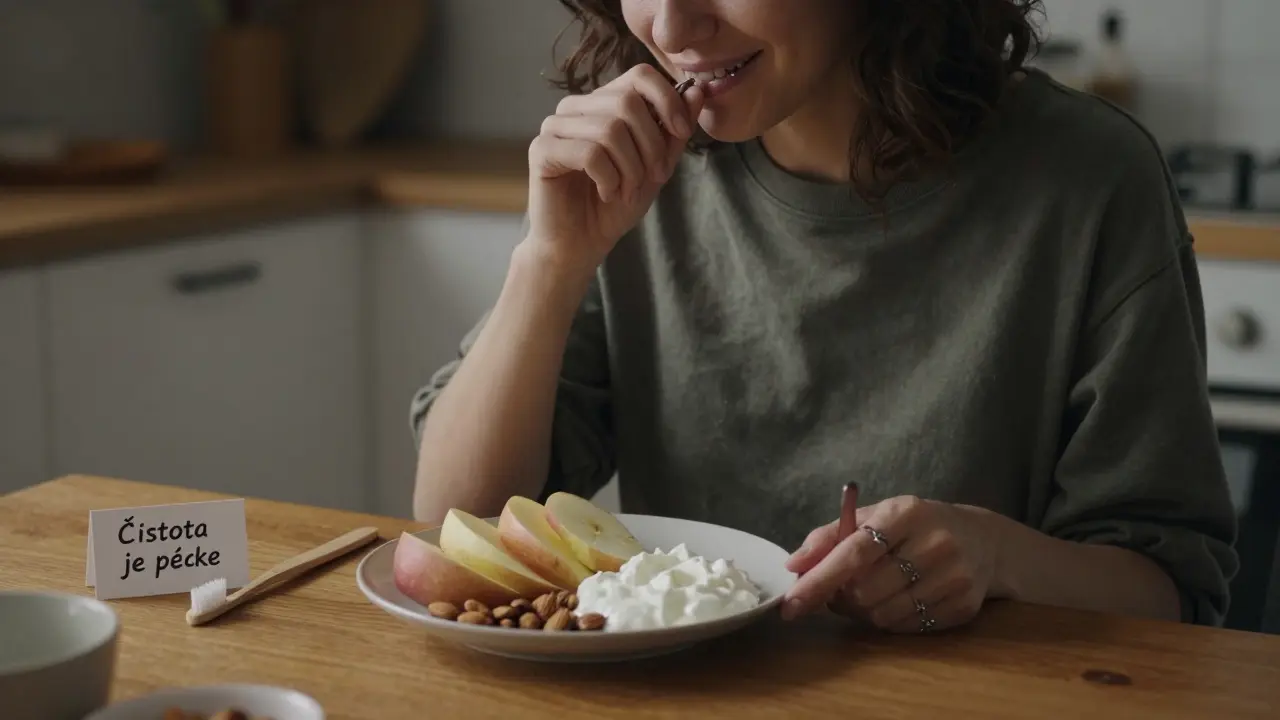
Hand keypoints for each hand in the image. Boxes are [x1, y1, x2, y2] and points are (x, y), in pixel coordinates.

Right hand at [525, 64, 704, 277]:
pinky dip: (609, 179)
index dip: (668, 100)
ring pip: (610, 129)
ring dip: (631, 169)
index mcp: (602, 102)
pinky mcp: (542, 150)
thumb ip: (674, 130)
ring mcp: (555, 126)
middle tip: (654, 177)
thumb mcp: (656, 166)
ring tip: (627, 191)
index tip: (682, 131)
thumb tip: (697, 91)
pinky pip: (590, 153)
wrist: (582, 244)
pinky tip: (606, 193)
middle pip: (627, 103)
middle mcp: (576, 107)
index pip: (639, 75)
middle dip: (652, 145)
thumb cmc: (616, 205)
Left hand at [781, 496, 1001, 632]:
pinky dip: (890, 621)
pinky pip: (907, 628)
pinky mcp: (964, 606)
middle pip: (865, 591)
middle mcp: (935, 543)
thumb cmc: (915, 526)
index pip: (854, 552)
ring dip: (863, 612)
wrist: (983, 540)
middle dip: (841, 598)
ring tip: (868, 594)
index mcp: (906, 513)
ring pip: (883, 615)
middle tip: (839, 591)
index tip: (791, 603)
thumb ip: (829, 537)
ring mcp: (954, 577)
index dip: (819, 580)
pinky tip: (895, 601)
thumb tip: (794, 565)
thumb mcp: (874, 517)